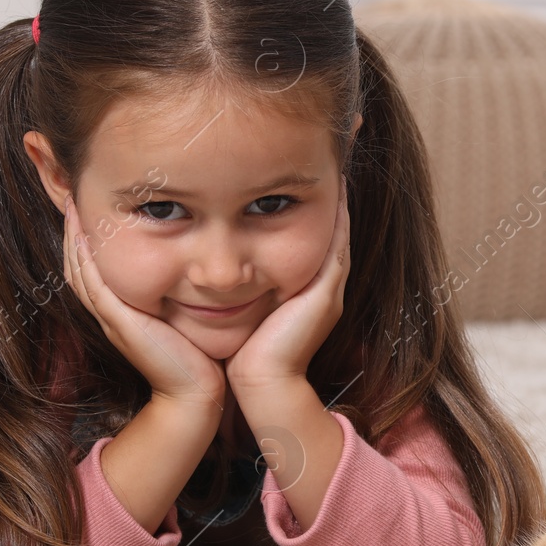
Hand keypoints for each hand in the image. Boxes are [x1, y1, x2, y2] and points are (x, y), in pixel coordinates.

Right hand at [63, 195, 226, 413]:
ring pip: (80, 271)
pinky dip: (85, 260)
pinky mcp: (121, 323)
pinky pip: (94, 286)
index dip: (85, 235)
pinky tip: (83, 235)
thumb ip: (177, 288)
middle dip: (73, 229)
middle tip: (71, 194)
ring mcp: (112, 319)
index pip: (93, 265)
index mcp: (121, 309)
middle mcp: (110, 313)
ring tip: (71, 203)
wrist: (196, 392)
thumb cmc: (198, 353)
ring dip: (73, 237)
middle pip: (78, 264)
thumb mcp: (181, 312)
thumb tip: (191, 261)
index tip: (87, 203)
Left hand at [226, 175, 350, 392]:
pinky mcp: (325, 294)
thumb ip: (236, 289)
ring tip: (336, 164)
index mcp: (302, 292)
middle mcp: (321, 288)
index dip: (308, 208)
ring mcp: (327, 291)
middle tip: (330, 160)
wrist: (259, 385)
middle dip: (329, 196)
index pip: (308, 240)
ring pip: (337, 234)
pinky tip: (334, 190)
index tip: (298, 176)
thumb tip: (208, 267)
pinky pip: (337, 247)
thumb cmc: (240, 354)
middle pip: (330, 231)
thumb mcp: (240, 312)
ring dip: (337, 199)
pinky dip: (337, 218)